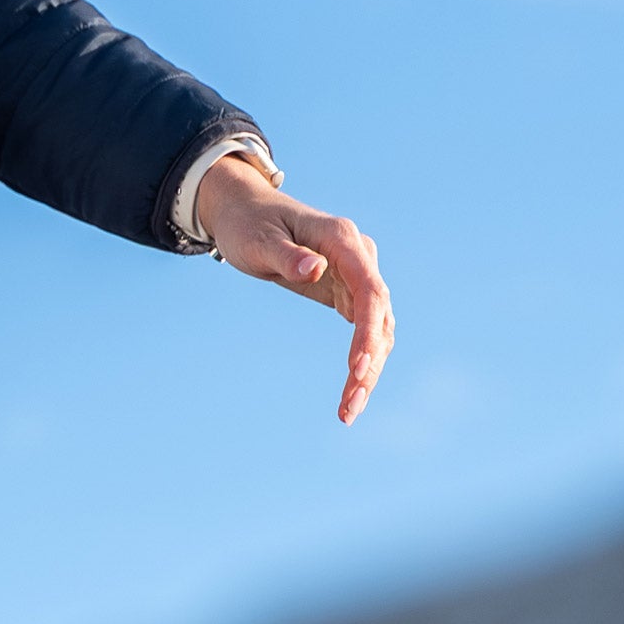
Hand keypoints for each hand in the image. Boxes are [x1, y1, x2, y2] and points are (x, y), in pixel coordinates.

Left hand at [198, 151, 394, 424]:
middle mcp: (359, 256)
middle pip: (379, 316)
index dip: (367, 330)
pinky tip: (350, 395)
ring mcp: (358, 274)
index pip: (369, 289)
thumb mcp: (257, 240)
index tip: (356, 367)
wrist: (245, 211)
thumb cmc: (248, 224)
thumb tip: (315, 269)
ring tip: (348, 411)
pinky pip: (364, 331)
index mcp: (342, 239)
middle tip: (349, 406)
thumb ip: (287, 256)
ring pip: (377, 330)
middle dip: (369, 363)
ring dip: (368, 371)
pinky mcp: (349, 292)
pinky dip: (361, 363)